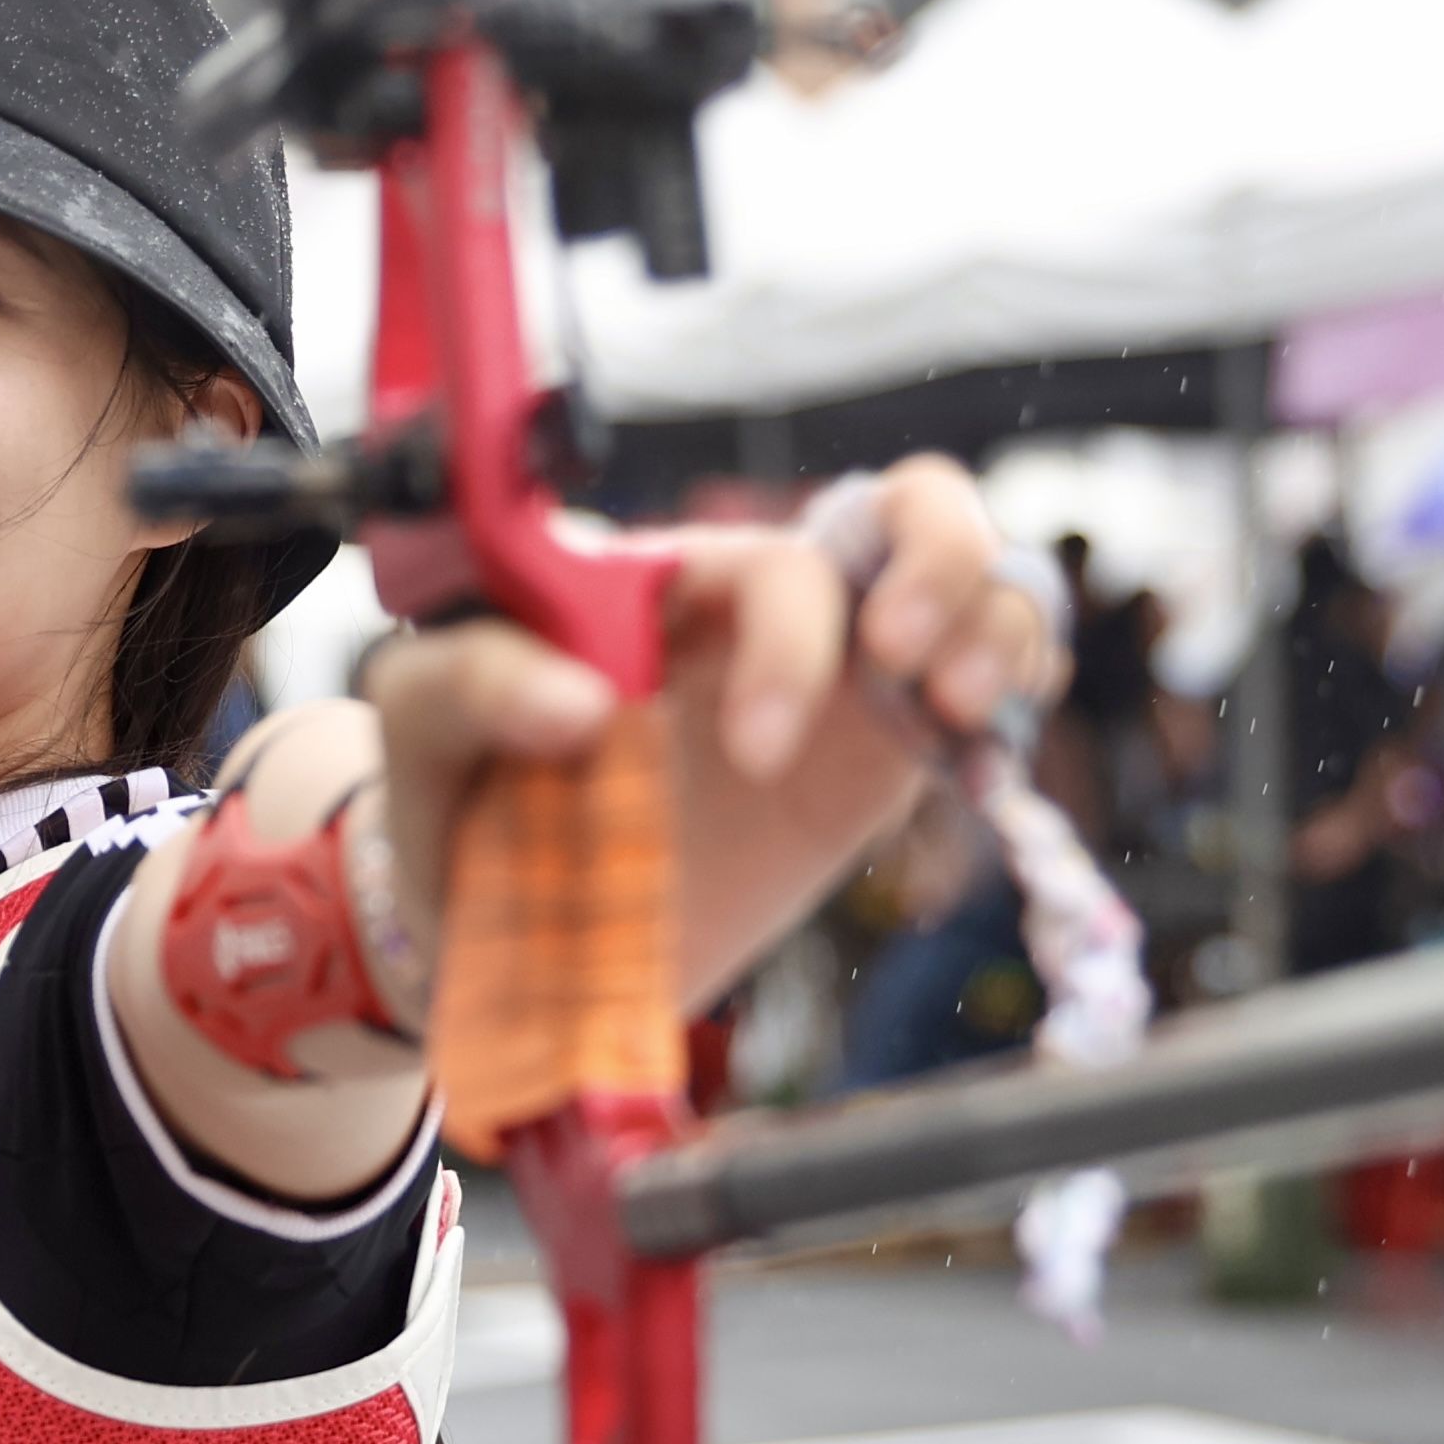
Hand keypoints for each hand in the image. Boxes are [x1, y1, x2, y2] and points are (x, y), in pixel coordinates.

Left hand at [366, 457, 1056, 1003]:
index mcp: (665, 589)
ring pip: (977, 576)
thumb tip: (581, 702)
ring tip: (966, 713)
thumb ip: (467, 682)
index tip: (757, 752)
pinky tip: (986, 749)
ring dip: (1000, 623)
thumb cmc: (462, 804)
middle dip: (940, 570)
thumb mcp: (421, 735)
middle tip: (915, 672)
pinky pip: (993, 680)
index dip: (791, 639)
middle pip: (909, 510)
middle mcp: (768, 611)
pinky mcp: (887, 752)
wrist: (507, 933)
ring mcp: (843, 674)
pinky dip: (1021, 688)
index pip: (767, 559)